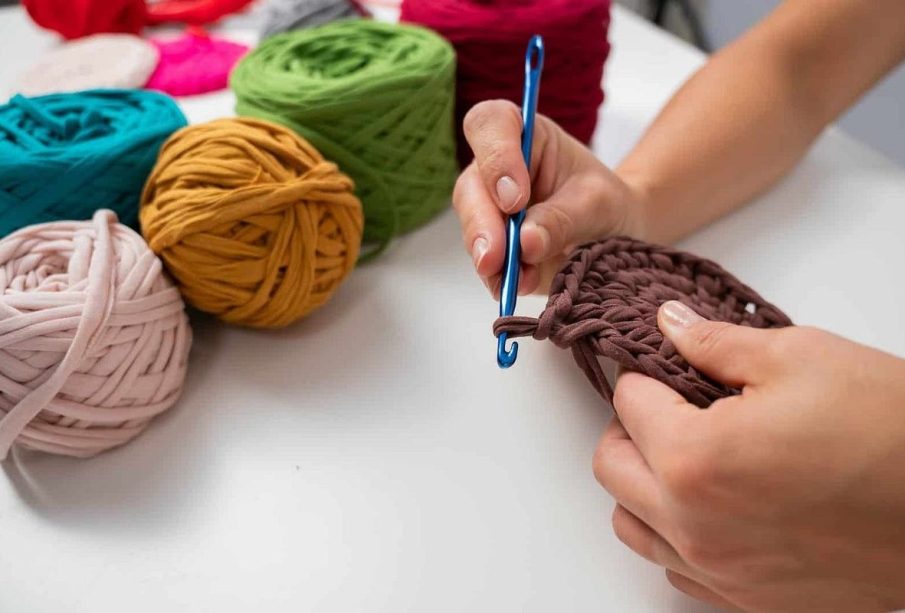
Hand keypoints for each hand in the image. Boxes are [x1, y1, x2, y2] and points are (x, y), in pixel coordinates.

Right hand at [452, 100, 646, 296]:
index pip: (491, 125)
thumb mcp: (597, 204)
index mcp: (526, 136)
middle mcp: (498, 168)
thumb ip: (563, 218)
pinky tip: (515, 287)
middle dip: (483, 224)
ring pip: (472, 227)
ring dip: (490, 257)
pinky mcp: (492, 244)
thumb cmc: (606, 203)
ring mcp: (489, 208)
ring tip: (517, 279)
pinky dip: (498, 278)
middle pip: (471, 186)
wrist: (615, 236)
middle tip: (497, 258)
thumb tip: (525, 242)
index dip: (495, 157)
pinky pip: (484, 261)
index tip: (515, 199)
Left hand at [595, 301, 904, 610]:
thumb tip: (667, 323)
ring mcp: (720, 572)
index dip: (645, 373)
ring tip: (687, 453)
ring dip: (643, 483)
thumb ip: (713, 343)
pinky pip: (676, 568)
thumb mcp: (800, 358)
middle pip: (611, 468)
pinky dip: (676, 532)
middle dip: (630, 427)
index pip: (628, 403)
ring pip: (633, 525)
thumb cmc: (893, 433)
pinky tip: (714, 504)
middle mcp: (694, 526)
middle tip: (669, 404)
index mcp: (694, 460)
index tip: (665, 365)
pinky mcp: (751, 600)